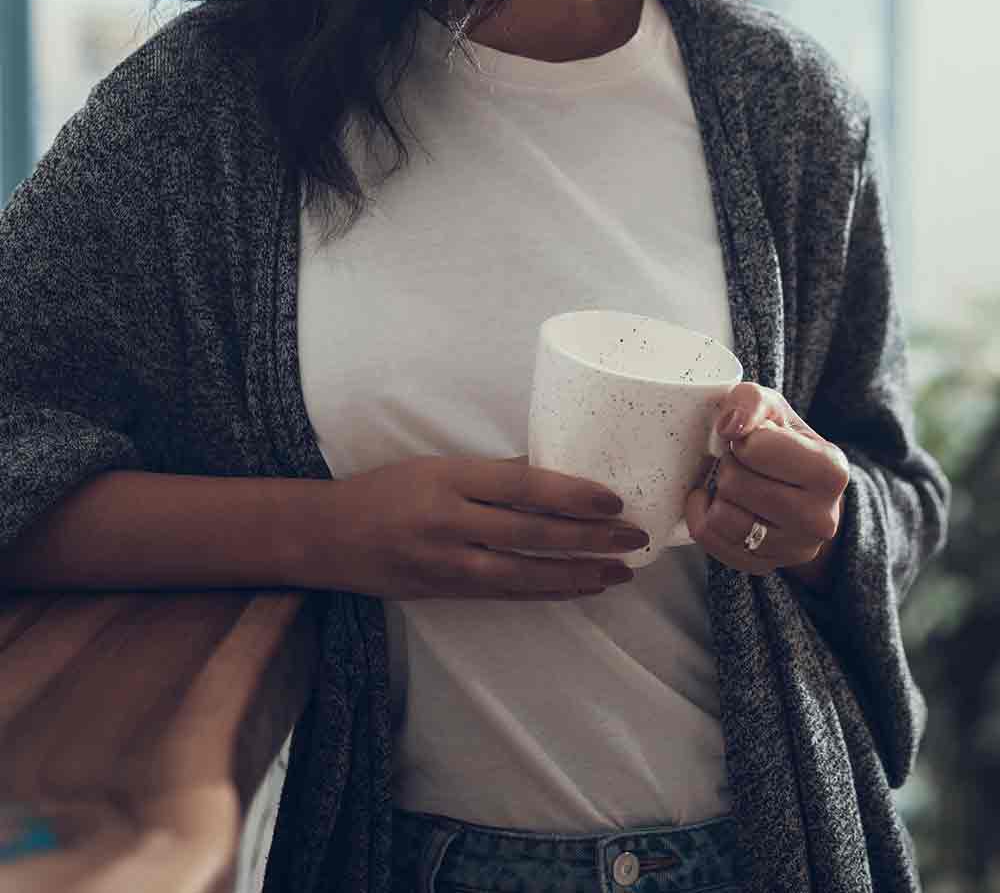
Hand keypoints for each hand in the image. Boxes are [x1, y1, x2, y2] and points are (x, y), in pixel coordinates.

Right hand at [309, 455, 647, 599]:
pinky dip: (548, 592)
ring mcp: (447, 564)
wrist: (330, 537)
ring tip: (620, 572)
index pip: (522, 487)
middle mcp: (449, 522)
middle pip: (532, 534)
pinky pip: (508, 594)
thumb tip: (555, 470)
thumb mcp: (437, 466)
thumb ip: (493, 473)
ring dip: (578, 575)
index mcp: (449, 479)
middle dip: (589, 539)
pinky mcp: (447, 593)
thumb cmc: (387, 490)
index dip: (571, 494)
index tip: (612, 499)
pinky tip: (580, 588)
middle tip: (634, 537)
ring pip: (525, 574)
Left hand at [684, 382, 848, 576]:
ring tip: (734, 484)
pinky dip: (704, 518)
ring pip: (722, 518)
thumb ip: (749, 401)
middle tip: (743, 464)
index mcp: (831, 471)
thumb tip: (729, 427)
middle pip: (735, 484)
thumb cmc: (782, 440)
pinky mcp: (767, 566)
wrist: (798, 486)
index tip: (754, 442)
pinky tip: (718, 503)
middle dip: (729, 466)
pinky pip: (712, 544)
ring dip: (717, 494)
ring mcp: (796, 549)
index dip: (743, 439)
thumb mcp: (771, 407)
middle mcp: (821, 519)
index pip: (755, 449)